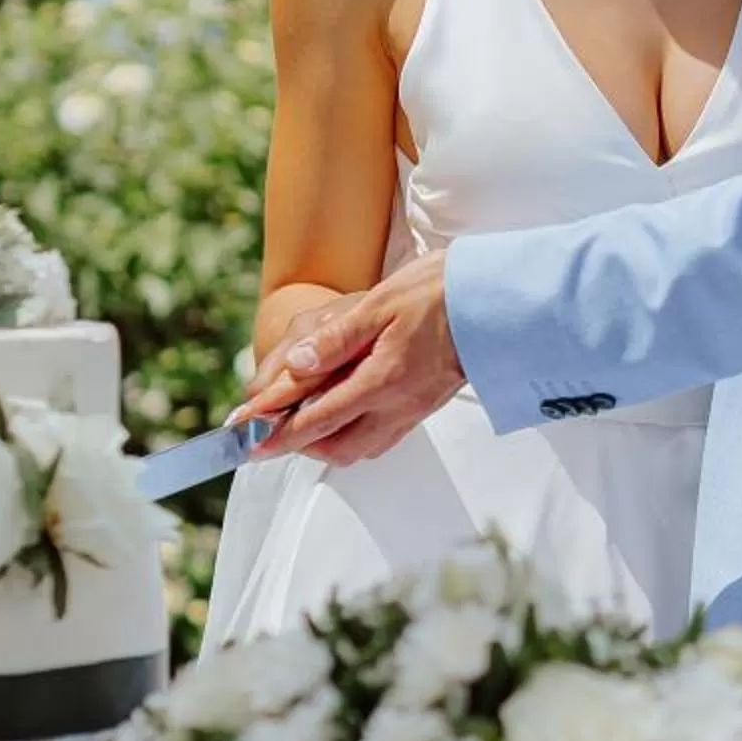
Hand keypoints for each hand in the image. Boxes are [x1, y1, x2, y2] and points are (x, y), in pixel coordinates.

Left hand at [231, 251, 464, 465]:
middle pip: (336, 447)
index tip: (244, 435)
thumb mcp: (381, 304)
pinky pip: (382, 437)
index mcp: (383, 380)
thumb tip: (295, 367)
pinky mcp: (425, 406)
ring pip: (360, 448)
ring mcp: (414, 409)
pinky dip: (353, 434)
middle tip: (270, 425)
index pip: (316, 419)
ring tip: (303, 417)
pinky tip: (345, 410)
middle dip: (298, 444)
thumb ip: (336, 340)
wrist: (497, 299)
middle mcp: (398, 405)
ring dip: (326, 441)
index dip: (275, 430)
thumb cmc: (443, 292)